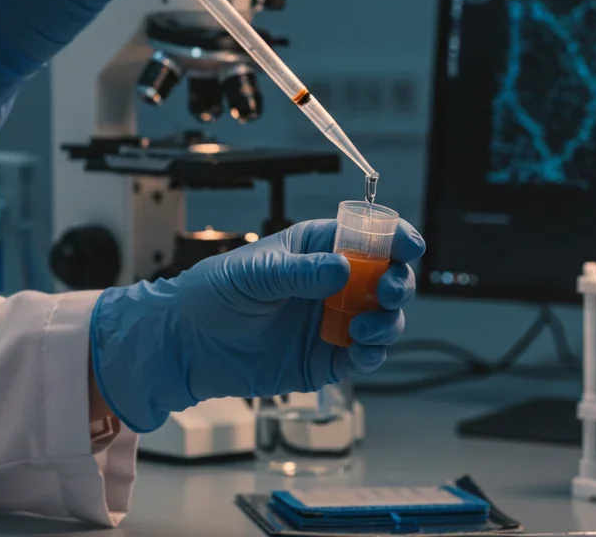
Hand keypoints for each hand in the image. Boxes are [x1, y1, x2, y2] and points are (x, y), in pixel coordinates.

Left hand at [90, 219, 423, 432]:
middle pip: (389, 278)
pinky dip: (372, 355)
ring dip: (388, 322)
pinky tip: (361, 352)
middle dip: (399, 283)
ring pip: (384, 319)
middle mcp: (334, 283)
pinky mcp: (327, 359)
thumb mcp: (255, 273)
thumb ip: (300, 272)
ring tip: (363, 328)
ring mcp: (333, 321)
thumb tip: (343, 268)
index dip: (396, 238)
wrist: (187, 344)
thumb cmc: (214, 294)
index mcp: (318, 248)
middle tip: (388, 292)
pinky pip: (364, 357)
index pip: (370, 237)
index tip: (408, 246)